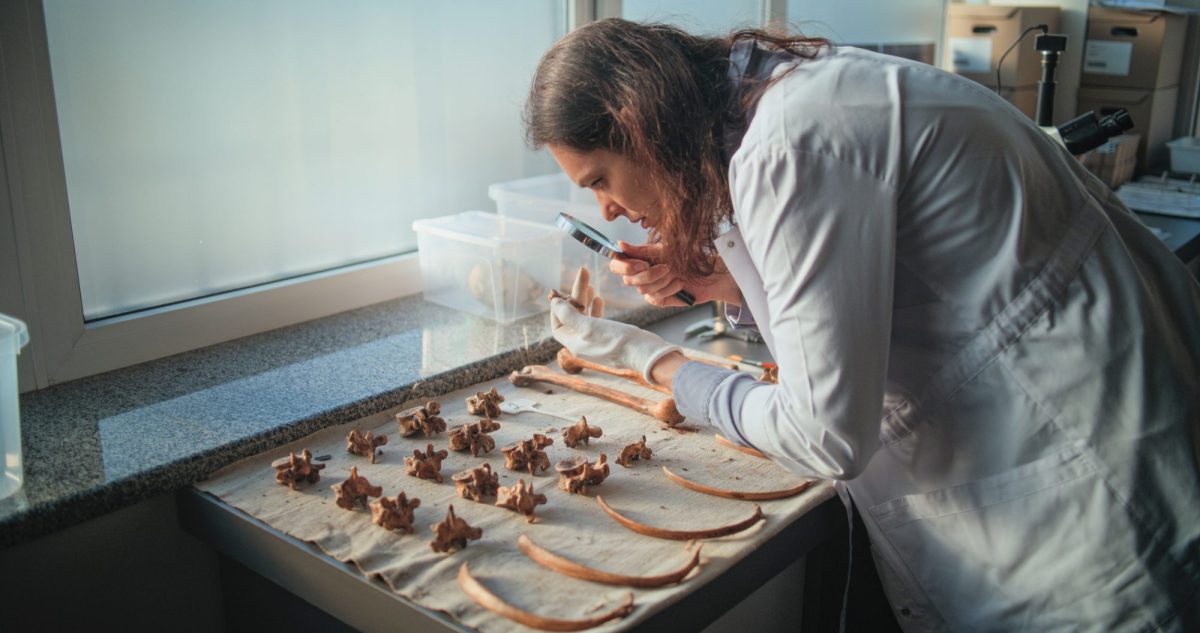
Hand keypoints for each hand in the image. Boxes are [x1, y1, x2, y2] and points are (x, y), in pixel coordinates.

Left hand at [550, 270, 679, 382]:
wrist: (645, 352)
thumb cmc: (615, 340)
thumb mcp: (588, 325)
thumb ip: (569, 315)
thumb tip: (554, 303)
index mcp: (574, 344)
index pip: (557, 325)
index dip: (557, 309)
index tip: (562, 292)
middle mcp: (583, 344)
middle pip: (573, 318)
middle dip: (576, 296)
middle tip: (583, 273)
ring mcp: (597, 342)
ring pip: (585, 318)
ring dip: (585, 300)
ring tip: (590, 285)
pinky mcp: (609, 338)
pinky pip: (597, 321)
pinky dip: (596, 309)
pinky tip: (599, 298)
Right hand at [609, 242, 741, 307]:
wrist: (711, 272)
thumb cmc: (687, 256)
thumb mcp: (663, 250)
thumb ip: (640, 250)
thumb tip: (619, 244)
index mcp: (638, 260)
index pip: (616, 265)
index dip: (624, 266)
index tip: (642, 263)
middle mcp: (641, 276)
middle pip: (628, 280)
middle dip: (649, 273)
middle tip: (667, 267)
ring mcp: (650, 289)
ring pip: (642, 289)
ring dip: (662, 280)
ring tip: (676, 273)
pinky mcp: (660, 300)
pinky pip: (654, 298)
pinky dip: (669, 289)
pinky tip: (680, 283)